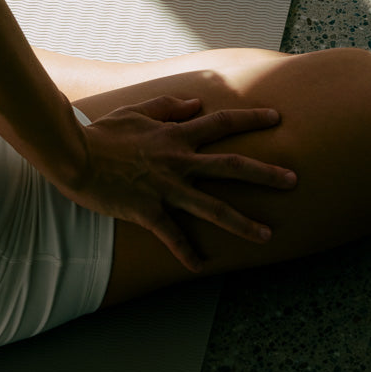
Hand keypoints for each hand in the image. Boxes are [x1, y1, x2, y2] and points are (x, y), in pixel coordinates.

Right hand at [64, 95, 296, 270]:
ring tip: (268, 236)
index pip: (223, 121)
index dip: (251, 118)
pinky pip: (173, 236)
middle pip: (231, 166)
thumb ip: (169, 106)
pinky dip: (187, 252)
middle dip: (265, 174)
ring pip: (213, 208)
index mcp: (177, 134)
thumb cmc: (104, 132)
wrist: (75, 154)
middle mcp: (179, 160)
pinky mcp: (148, 211)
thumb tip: (197, 105)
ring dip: (243, 223)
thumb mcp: (138, 110)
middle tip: (295, 180)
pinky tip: (200, 266)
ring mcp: (165, 188)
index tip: (277, 117)